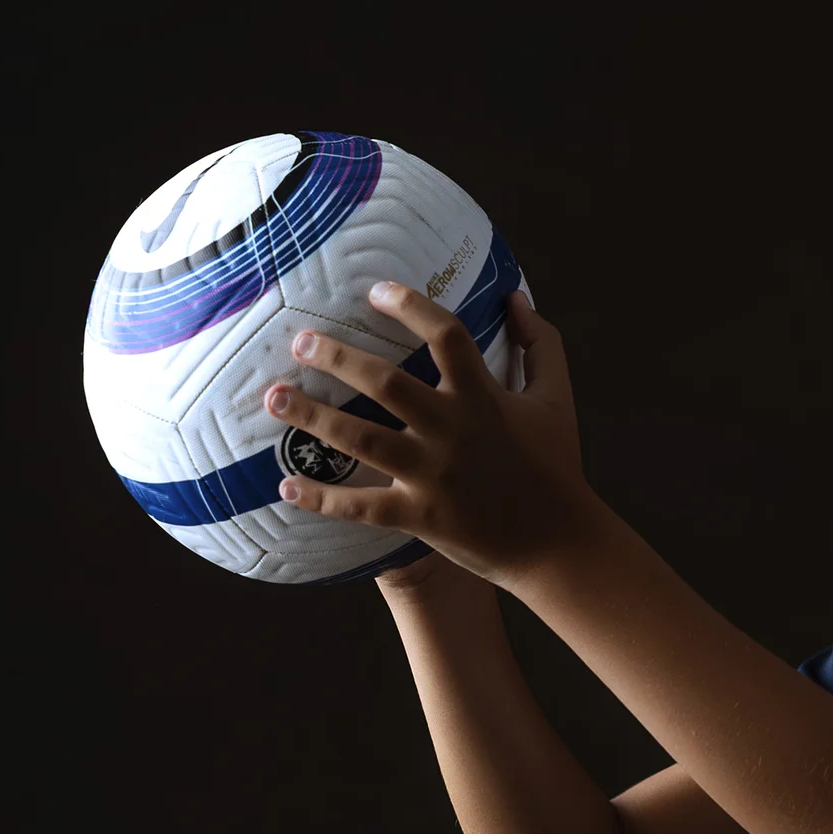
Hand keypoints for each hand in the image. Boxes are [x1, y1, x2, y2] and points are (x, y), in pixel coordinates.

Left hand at [261, 283, 598, 589]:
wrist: (558, 542)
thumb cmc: (556, 465)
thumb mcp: (557, 398)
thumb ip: (541, 344)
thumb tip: (515, 296)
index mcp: (484, 397)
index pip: (446, 335)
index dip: (411, 306)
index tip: (377, 290)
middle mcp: (453, 430)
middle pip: (386, 382)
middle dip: (338, 357)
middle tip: (301, 341)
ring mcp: (433, 475)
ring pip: (360, 439)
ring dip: (312, 416)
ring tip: (274, 396)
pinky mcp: (420, 516)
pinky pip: (360, 506)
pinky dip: (321, 497)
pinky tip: (286, 483)